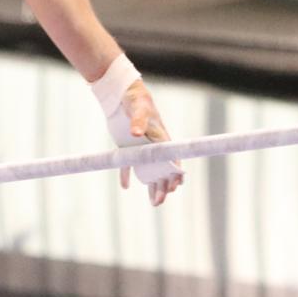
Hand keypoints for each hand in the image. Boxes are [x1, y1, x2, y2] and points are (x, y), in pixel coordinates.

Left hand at [109, 80, 183, 205]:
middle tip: (159, 201)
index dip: (175, 174)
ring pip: (148, 172)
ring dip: (151, 186)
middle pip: (162, 171)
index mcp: (161, 139)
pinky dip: (126, 175)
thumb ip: (138, 121)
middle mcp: (153, 146)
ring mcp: (140, 148)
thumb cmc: (136, 99)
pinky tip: (125, 186)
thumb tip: (135, 132)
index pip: (172, 160)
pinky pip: (128, 165)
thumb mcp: (138, 109)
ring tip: (154, 203)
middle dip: (164, 187)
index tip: (175, 186)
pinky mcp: (127, 147)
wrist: (122, 93)